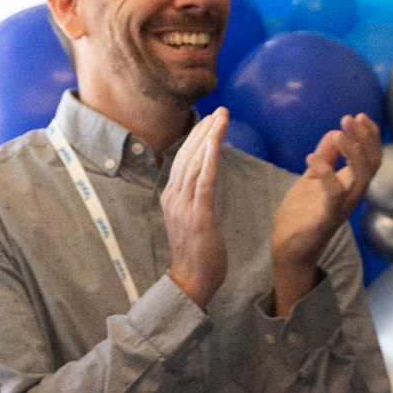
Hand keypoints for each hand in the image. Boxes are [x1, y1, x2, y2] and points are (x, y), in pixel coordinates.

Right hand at [164, 108, 230, 308]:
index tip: (208, 121)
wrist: (191, 281)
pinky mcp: (197, 214)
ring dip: (208, 137)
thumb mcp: (192, 221)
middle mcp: (173, 197)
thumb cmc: (197, 255)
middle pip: (187, 155)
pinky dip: (209, 158)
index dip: (195, 139)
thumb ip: (195, 201)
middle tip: (218, 111)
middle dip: (203, 131)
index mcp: (171, 197)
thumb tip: (205, 185)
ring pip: (194, 162)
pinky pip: (203, 180)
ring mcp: (183, 205)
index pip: (183, 161)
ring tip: (221, 118)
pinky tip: (215, 142)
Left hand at [271, 113, 382, 292]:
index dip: (371, 136)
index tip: (359, 116)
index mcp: (351, 184)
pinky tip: (311, 158)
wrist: (288, 246)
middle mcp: (353, 195)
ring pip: (362, 177)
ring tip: (338, 134)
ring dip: (353, 153)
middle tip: (348, 118)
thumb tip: (333, 132)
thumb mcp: (312, 178)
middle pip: (373, 164)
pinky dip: (326, 173)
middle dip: (364, 138)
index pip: (373, 157)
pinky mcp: (327, 218)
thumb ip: (325, 157)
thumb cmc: (302, 213)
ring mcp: (343, 207)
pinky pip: (335, 194)